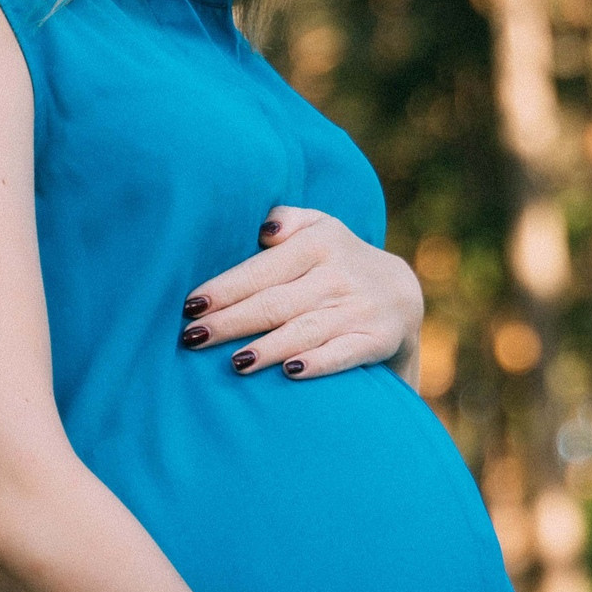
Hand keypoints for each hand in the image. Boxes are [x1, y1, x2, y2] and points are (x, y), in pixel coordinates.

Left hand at [181, 207, 424, 383]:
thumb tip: (264, 231)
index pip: (262, 269)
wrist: (401, 294)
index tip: (190, 306)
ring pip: (305, 330)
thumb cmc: (336, 261)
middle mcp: (339, 275)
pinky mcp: (377, 340)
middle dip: (232, 321)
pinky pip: (344, 353)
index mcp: (320, 243)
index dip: (225, 288)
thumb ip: (287, 219)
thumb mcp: (320, 227)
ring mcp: (359, 309)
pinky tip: (291, 372)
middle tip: (193, 338)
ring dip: (269, 347)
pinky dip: (319, 363)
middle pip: (276, 303)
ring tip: (235, 363)